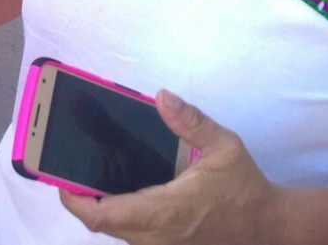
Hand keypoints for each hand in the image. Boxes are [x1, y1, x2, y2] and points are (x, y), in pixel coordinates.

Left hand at [60, 90, 284, 244]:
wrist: (267, 225)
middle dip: (80, 198)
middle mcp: (156, 234)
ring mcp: (159, 244)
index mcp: (166, 210)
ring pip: (113, 230)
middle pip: (101, 223)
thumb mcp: (224, 146)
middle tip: (69, 164)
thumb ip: (192, 122)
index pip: (104, 215)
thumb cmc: (244, 186)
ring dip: (97, 206)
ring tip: (86, 172)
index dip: (75, 201)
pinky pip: (128, 233)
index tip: (59, 177)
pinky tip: (114, 188)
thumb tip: (163, 97)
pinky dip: (115, 214)